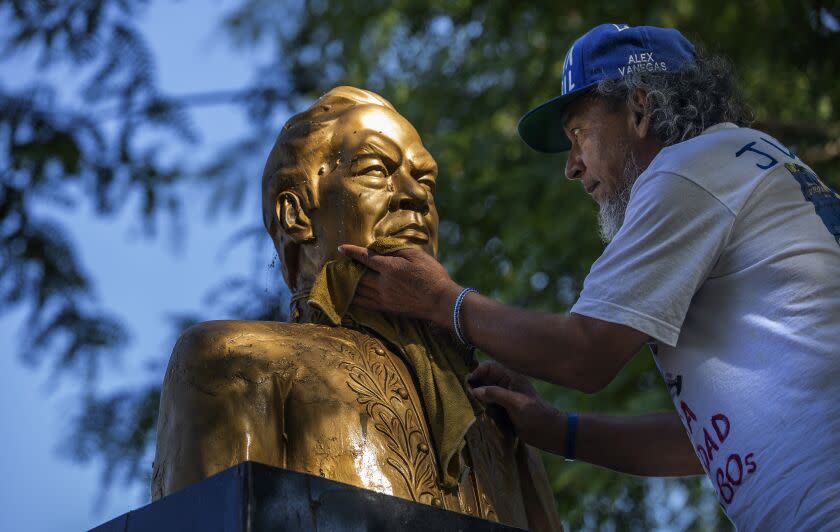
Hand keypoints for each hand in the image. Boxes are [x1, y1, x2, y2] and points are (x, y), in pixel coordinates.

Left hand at [338, 244, 461, 325]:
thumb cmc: (432, 275)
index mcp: (390, 268)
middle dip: (346, 268)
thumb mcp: (417, 256)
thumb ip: (397, 250)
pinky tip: (349, 296)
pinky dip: (354, 299)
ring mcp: (383, 298)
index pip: (366, 257)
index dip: (352, 252)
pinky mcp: (387, 308)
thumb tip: (382, 248)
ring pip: (358, 291)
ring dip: (347, 284)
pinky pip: (365, 304)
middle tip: (337, 264)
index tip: (341, 248)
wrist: (441, 301)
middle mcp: (383, 283)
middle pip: (358, 275)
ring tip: (339, 279)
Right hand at [468, 361, 565, 452]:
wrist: (548, 433)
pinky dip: (480, 404)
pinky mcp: (502, 408)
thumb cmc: (535, 416)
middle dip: (474, 383)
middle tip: (463, 393)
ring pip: (484, 390)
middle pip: (484, 378)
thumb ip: (496, 394)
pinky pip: (487, 402)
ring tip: (467, 402)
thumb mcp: (516, 403)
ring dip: (476, 395)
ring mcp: (504, 396)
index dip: (477, 371)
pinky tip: (474, 409)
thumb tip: (475, 390)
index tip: (468, 382)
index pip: (489, 367)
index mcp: (511, 377)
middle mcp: (506, 384)